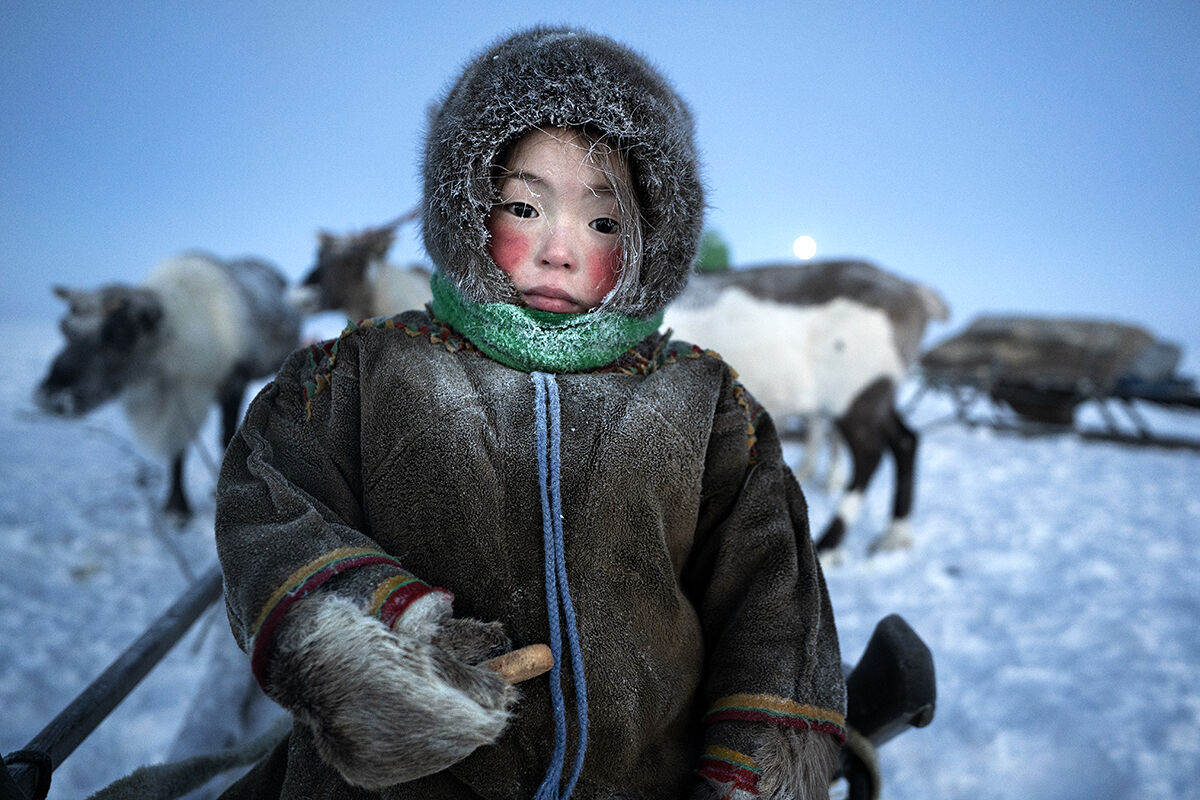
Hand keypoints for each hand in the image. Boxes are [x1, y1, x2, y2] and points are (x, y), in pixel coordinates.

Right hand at [269, 593, 515, 788]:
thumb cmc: (378, 646)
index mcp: (436, 714)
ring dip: (439, 734)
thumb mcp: (432, 655)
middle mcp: (414, 748)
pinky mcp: (367, 772)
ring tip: (420, 703)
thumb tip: (506, 695)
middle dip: (465, 720)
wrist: (317, 657)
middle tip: (454, 695)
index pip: (487, 724)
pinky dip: (408, 744)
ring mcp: (389, 764)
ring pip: (435, 756)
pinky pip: (402, 762)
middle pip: (462, 743)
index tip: (493, 690)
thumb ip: (474, 680)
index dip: (491, 706)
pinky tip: (398, 720)